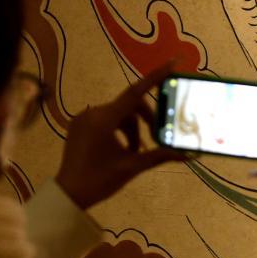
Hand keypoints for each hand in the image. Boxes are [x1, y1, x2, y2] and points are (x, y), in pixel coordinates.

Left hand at [55, 64, 185, 209]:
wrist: (67, 195)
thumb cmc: (99, 181)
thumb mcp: (132, 167)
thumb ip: (160, 156)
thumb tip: (188, 155)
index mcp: (104, 119)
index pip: (135, 92)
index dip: (155, 76)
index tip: (172, 63)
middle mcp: (93, 112)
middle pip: (129, 106)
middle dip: (145, 119)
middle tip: (157, 138)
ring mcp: (84, 118)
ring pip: (118, 114)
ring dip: (132, 128)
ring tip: (137, 151)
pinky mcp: (79, 125)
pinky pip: (106, 120)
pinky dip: (119, 130)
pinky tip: (124, 149)